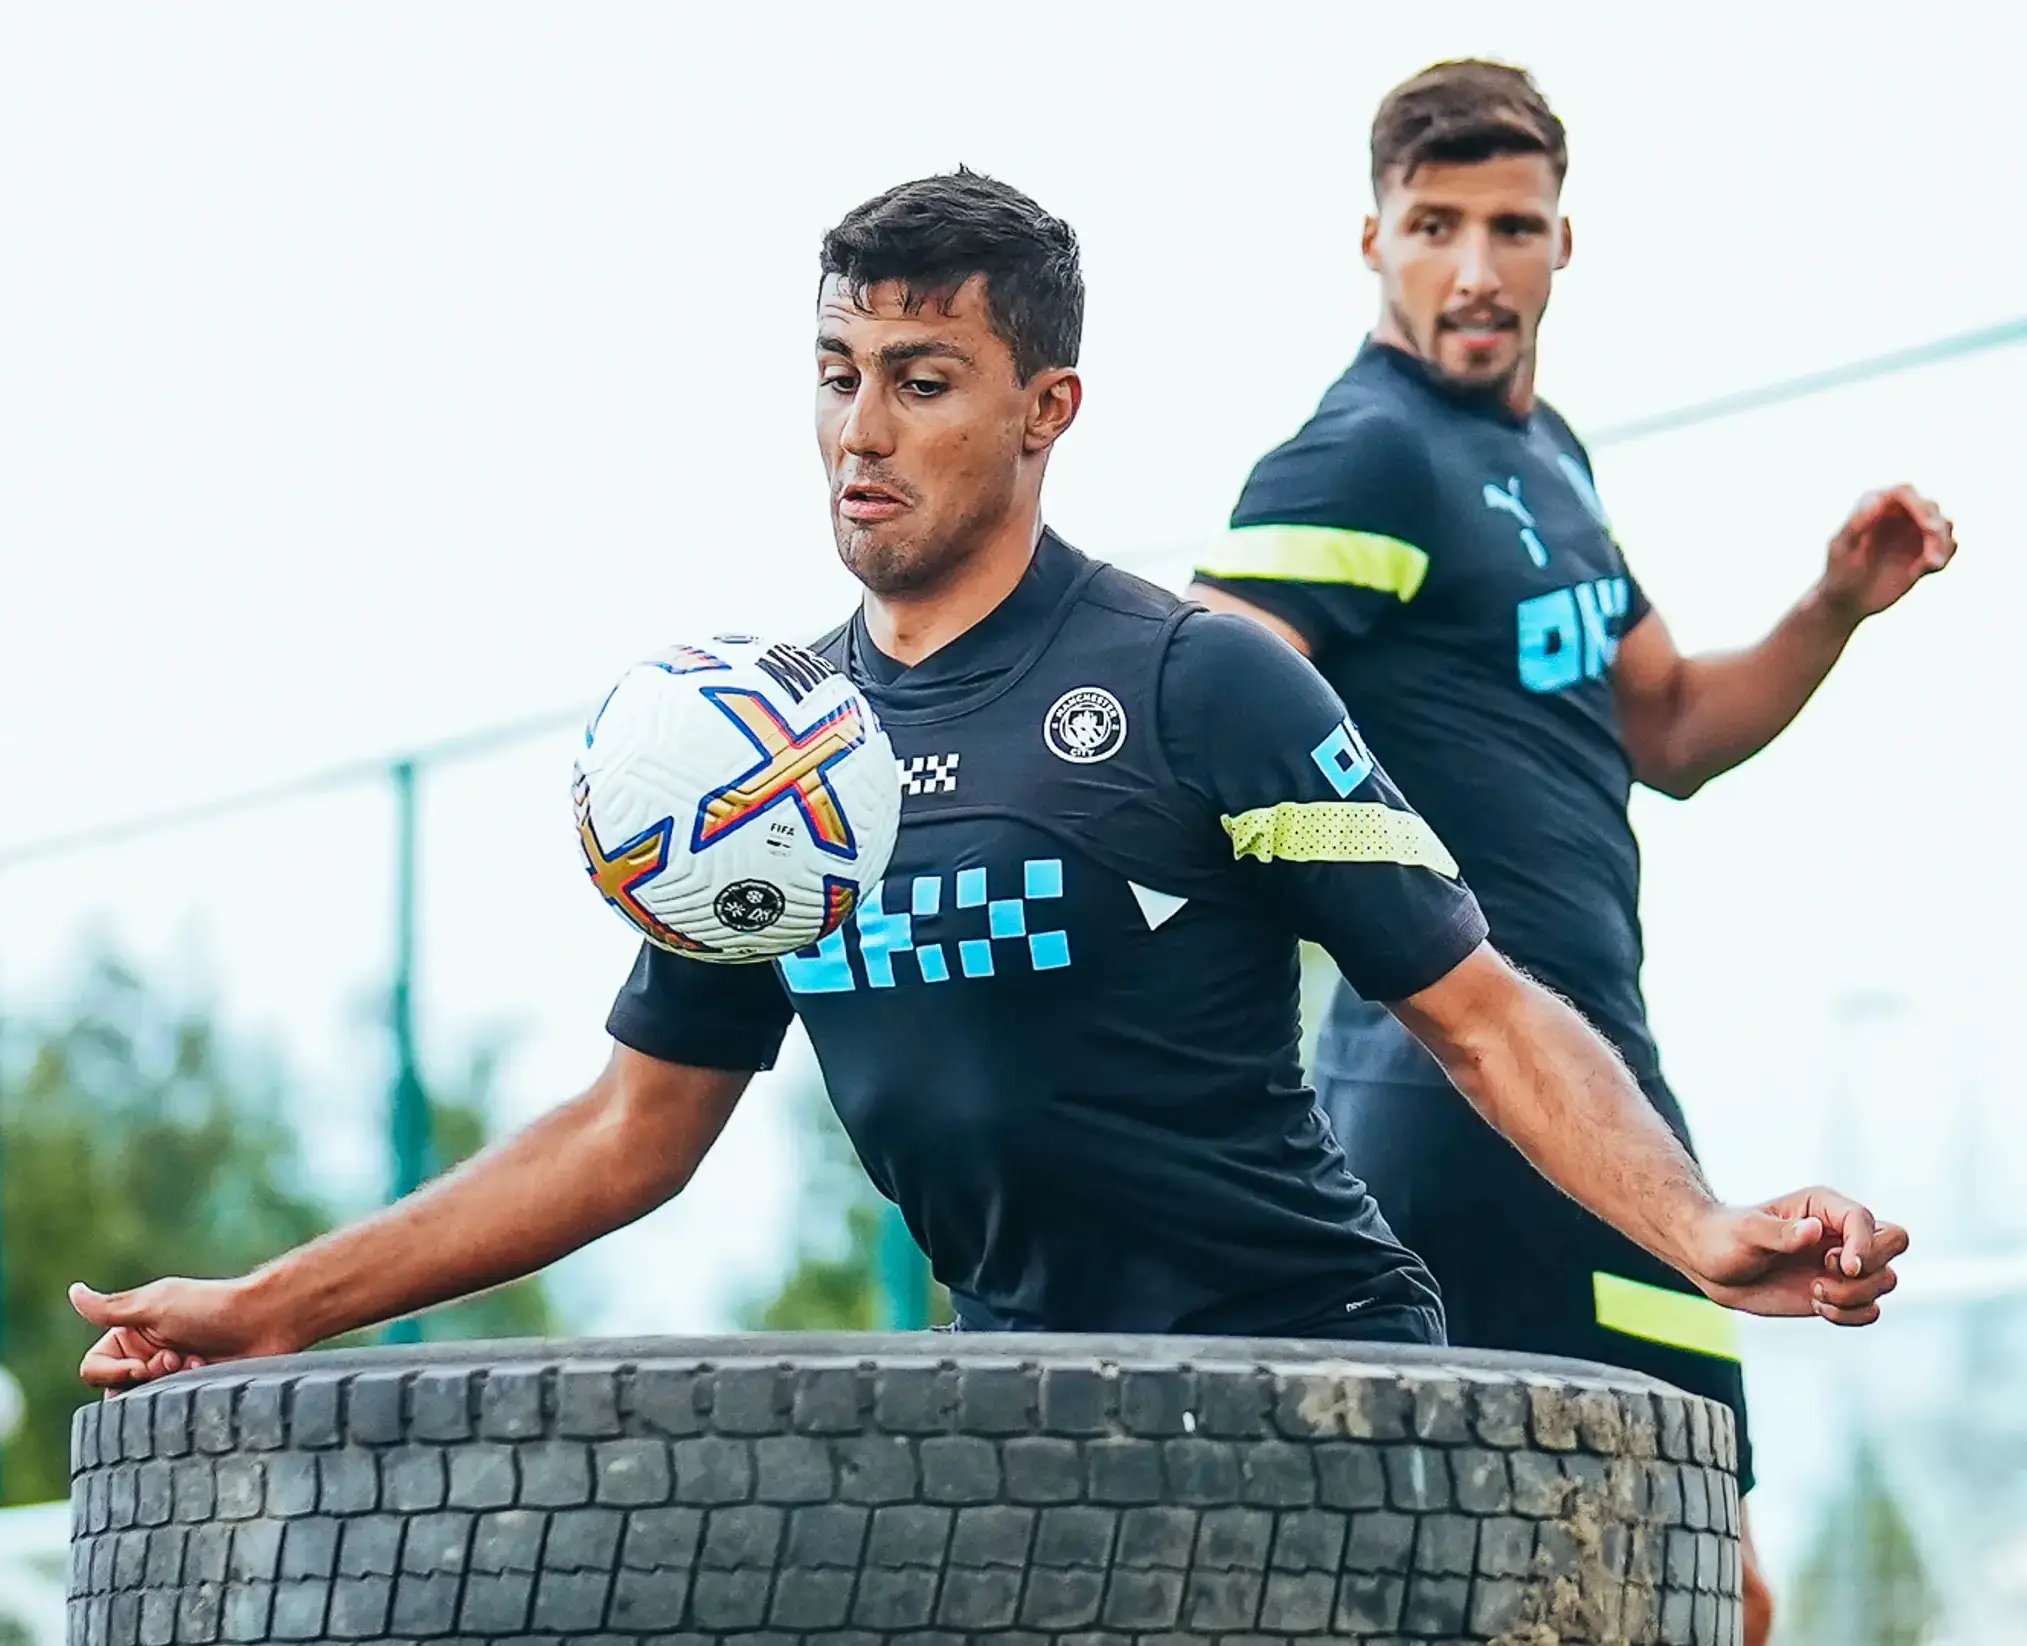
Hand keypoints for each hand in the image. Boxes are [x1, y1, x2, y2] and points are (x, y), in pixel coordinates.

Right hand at [70, 1276, 305, 1389]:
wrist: (266, 1320)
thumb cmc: (212, 1307)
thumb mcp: (157, 1304)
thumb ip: (111, 1308)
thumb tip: (73, 1292)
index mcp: (131, 1334)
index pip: (93, 1370)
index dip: (114, 1373)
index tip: (143, 1366)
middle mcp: (146, 1355)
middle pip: (117, 1390)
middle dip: (145, 1380)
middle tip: (175, 1361)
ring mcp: (170, 1374)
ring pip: (145, 1401)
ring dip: (168, 1385)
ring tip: (196, 1363)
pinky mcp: (193, 1389)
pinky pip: (174, 1407)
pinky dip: (189, 1390)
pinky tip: (210, 1372)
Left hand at [1680, 1186, 1907, 1325]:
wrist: (1713, 1265)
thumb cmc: (1724, 1238)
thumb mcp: (1746, 1234)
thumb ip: (1780, 1233)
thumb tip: (1814, 1229)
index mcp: (1824, 1206)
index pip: (1867, 1219)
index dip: (1864, 1245)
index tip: (1841, 1267)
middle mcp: (1841, 1233)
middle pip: (1895, 1242)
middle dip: (1870, 1267)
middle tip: (1825, 1273)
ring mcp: (1843, 1263)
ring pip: (1887, 1279)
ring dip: (1854, 1296)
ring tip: (1813, 1291)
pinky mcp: (1840, 1292)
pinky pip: (1871, 1308)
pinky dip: (1852, 1315)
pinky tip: (1818, 1307)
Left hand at [1819, 485, 1954, 623]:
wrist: (1846, 601)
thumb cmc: (1838, 573)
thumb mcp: (1842, 549)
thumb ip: (1857, 523)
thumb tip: (1879, 499)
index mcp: (1875, 506)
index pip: (1904, 492)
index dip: (1920, 505)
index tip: (1928, 527)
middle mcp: (1898, 514)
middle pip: (1929, 507)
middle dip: (1935, 526)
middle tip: (1930, 556)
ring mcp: (1913, 532)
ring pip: (1943, 525)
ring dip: (1943, 543)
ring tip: (1931, 565)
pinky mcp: (1924, 551)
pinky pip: (1948, 546)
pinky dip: (1945, 554)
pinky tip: (1930, 568)